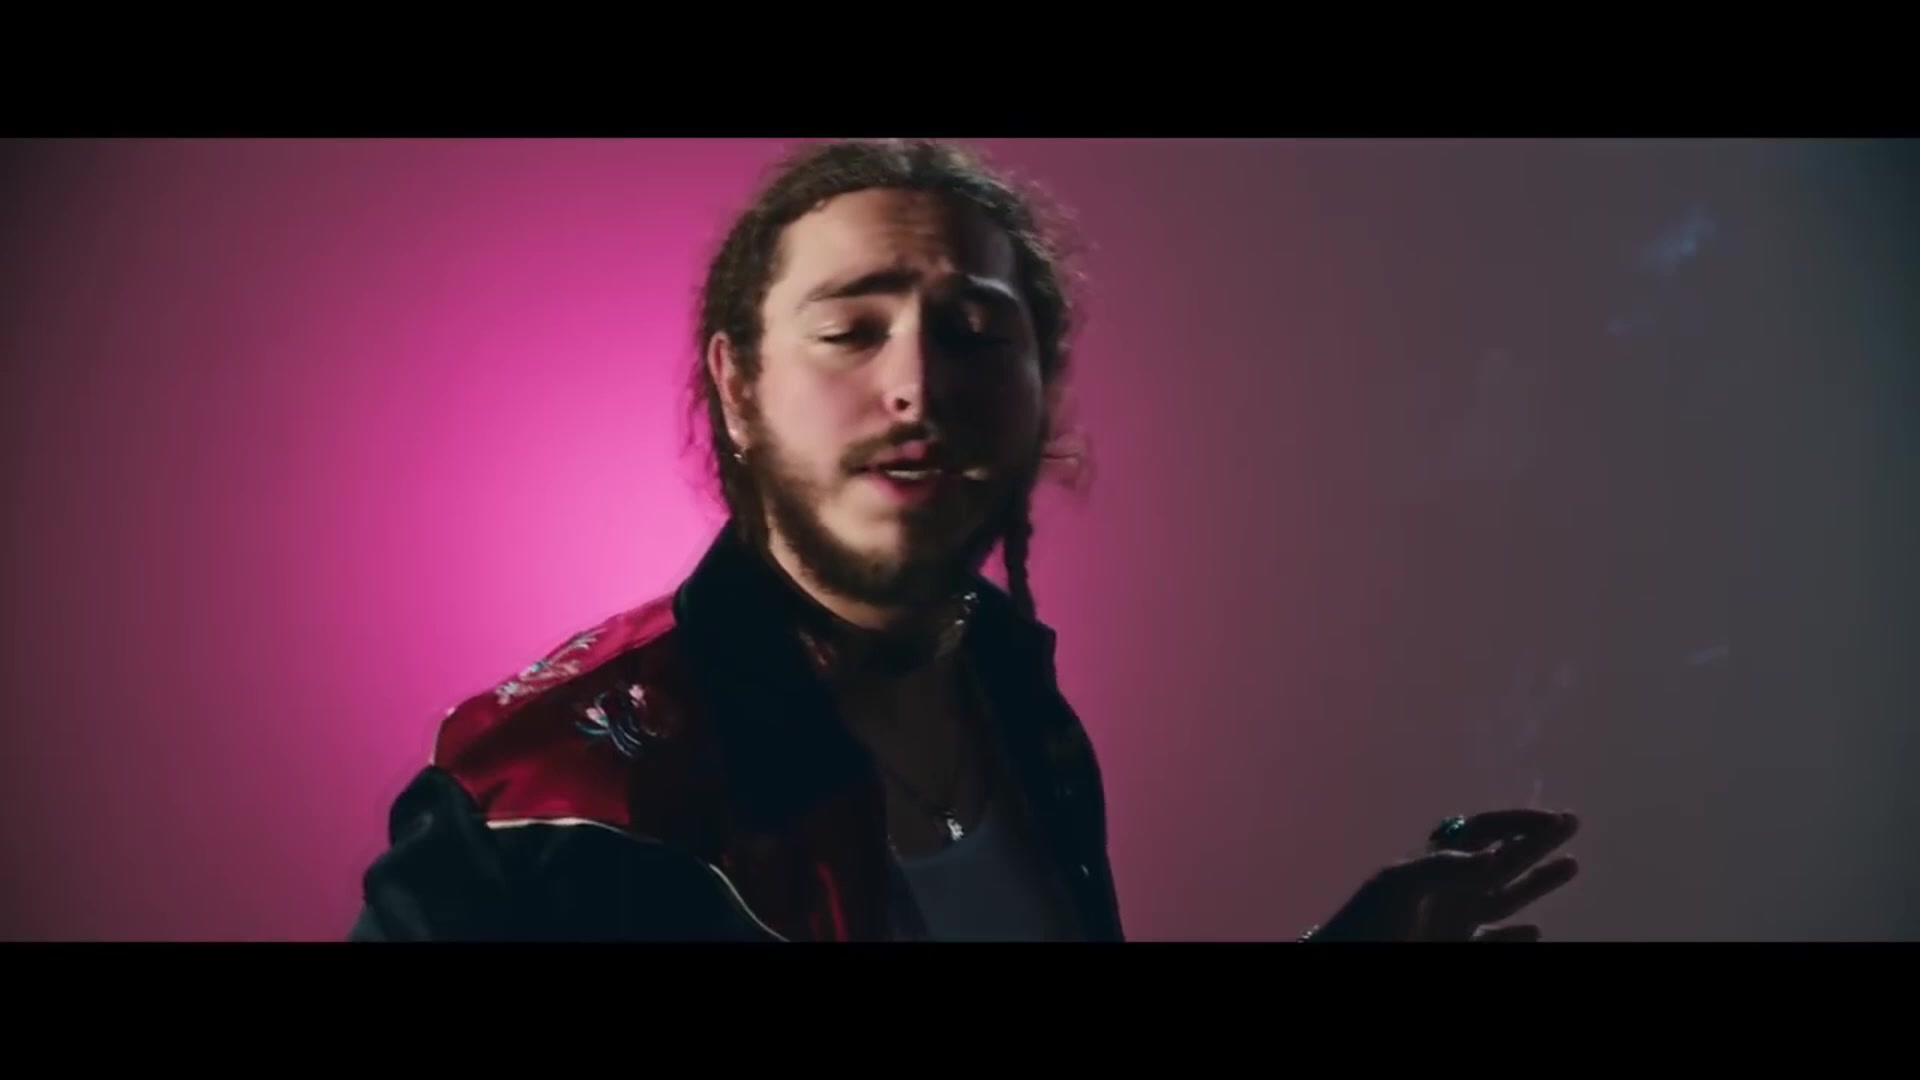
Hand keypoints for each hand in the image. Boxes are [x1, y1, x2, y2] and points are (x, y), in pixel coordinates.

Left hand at [1306, 808, 1579, 941]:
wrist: (1352, 959)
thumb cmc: (1367, 922)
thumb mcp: (1398, 884)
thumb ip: (1445, 866)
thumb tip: (1494, 854)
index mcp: (1434, 863)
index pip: (1482, 831)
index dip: (1514, 821)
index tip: (1549, 819)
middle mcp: (1450, 888)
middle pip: (1502, 857)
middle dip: (1537, 839)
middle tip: (1571, 820)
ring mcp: (1455, 920)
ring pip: (1506, 896)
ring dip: (1539, 881)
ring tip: (1572, 863)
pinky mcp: (1457, 949)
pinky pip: (1493, 940)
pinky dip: (1516, 936)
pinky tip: (1534, 930)